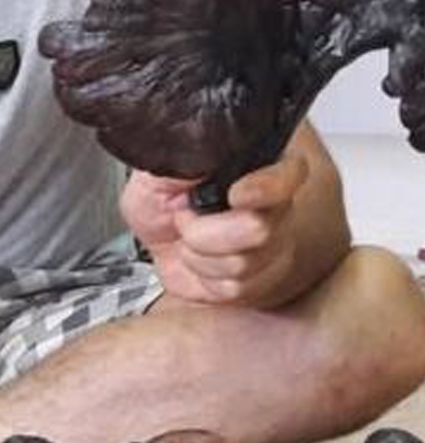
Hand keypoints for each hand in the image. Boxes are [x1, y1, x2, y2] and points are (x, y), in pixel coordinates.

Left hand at [120, 153, 308, 306]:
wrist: (154, 233)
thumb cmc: (163, 196)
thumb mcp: (162, 168)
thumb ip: (187, 157)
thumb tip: (203, 152)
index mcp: (259, 168)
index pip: (288, 174)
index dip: (265, 187)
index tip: (236, 194)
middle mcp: (276, 208)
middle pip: (261, 229)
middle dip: (205, 230)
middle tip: (183, 217)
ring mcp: (273, 247)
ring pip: (243, 264)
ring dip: (198, 254)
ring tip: (188, 238)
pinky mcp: (259, 283)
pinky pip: (234, 289)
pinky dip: (203, 277)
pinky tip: (198, 260)